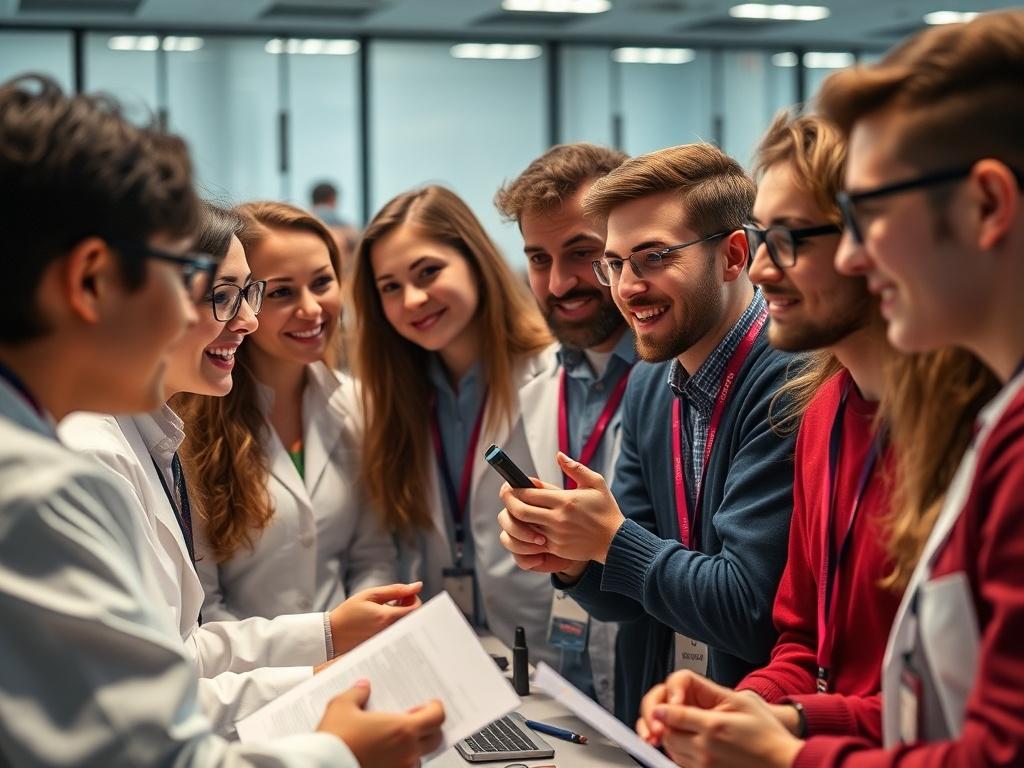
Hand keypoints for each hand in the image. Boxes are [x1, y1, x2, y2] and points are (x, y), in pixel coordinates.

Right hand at [318, 679, 444, 767]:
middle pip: (435, 738)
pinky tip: (385, 753)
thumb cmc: (334, 741)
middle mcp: (406, 752)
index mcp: (402, 730)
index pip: (437, 717)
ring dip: (414, 746)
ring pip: (420, 756)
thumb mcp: (342, 706)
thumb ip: (357, 693)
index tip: (430, 704)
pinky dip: (400, 760)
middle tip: (415, 718)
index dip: (436, 708)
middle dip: (429, 727)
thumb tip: (363, 687)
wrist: (319, 766)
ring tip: (396, 737)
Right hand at [328, 583, 422, 655]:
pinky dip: (395, 623)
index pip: (416, 609)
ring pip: (406, 625)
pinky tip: (383, 618)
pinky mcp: (383, 644)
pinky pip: (397, 632)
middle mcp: (391, 631)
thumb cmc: (349, 612)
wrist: (332, 634)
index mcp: (388, 618)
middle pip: (414, 618)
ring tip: (388, 607)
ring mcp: (387, 639)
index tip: (405, 594)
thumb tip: (417, 586)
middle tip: (397, 599)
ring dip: (403, 614)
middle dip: (410, 606)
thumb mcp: (370, 595)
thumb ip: (396, 590)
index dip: (415, 599)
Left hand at [498, 452, 624, 563]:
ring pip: (524, 527)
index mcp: (565, 500)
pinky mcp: (556, 548)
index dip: (515, 488)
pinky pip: (532, 541)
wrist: (615, 541)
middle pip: (520, 511)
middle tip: (505, 495)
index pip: (529, 494)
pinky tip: (525, 524)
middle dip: (508, 502)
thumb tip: (559, 455)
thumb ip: (575, 468)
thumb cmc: (605, 509)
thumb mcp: (596, 483)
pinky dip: (526, 532)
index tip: (510, 484)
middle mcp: (558, 519)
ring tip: (513, 509)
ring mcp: (556, 536)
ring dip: (515, 518)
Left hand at [647, 675, 802, 767]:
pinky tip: (699, 747)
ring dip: (675, 740)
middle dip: (669, 724)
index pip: (672, 716)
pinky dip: (684, 755)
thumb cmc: (767, 733)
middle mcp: (706, 750)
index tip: (661, 708)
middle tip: (681, 718)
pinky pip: (683, 765)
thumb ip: (705, 696)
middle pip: (668, 735)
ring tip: (694, 732)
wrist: (785, 763)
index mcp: (713, 727)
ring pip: (673, 752)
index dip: (663, 710)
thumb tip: (672, 704)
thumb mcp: (740, 703)